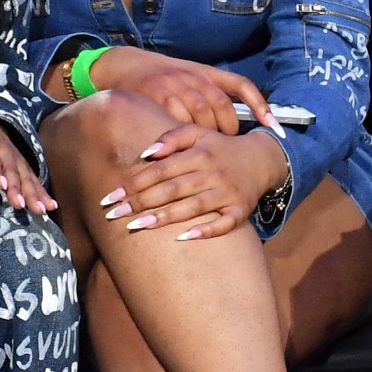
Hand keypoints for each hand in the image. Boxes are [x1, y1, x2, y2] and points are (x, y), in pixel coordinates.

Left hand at [0, 114, 54, 214]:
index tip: (2, 185)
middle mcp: (5, 150)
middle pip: (12, 170)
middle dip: (18, 188)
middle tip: (22, 205)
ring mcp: (15, 158)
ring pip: (26, 176)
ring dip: (34, 193)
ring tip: (41, 210)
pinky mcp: (22, 167)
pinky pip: (33, 180)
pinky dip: (43, 193)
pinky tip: (51, 207)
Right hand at [88, 47, 279, 136]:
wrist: (126, 64)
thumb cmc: (161, 78)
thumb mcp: (189, 77)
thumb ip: (209, 95)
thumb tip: (232, 126)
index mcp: (207, 72)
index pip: (242, 85)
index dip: (261, 106)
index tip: (276, 127)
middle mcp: (195, 76)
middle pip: (223, 107)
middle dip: (227, 130)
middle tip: (224, 147)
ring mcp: (177, 84)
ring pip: (203, 115)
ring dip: (206, 135)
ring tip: (204, 150)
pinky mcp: (157, 95)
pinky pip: (178, 119)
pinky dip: (184, 135)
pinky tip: (182, 146)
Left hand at [100, 126, 287, 240]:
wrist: (261, 160)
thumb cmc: (217, 148)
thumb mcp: (197, 134)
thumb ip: (171, 138)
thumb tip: (145, 154)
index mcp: (199, 154)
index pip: (160, 170)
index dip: (135, 183)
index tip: (110, 197)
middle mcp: (213, 173)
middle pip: (172, 189)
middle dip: (141, 203)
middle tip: (113, 215)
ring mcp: (227, 193)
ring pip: (193, 206)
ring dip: (164, 217)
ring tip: (136, 227)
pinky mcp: (241, 210)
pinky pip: (224, 223)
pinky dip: (206, 230)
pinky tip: (183, 238)